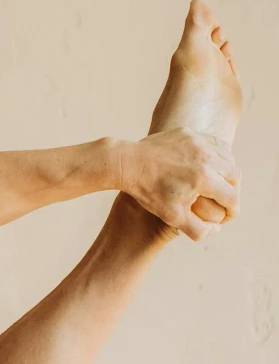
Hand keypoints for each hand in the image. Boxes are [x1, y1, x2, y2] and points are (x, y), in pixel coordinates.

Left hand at [119, 130, 238, 238]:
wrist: (129, 164)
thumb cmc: (149, 192)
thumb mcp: (172, 217)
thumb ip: (198, 229)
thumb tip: (216, 229)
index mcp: (204, 179)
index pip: (231, 197)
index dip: (232, 211)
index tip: (227, 216)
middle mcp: (207, 158)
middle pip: (235, 176)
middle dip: (233, 192)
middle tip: (226, 201)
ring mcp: (199, 143)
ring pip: (228, 158)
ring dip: (228, 173)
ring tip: (220, 185)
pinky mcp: (191, 134)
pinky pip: (214, 144)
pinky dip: (218, 156)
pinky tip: (211, 166)